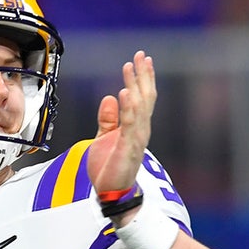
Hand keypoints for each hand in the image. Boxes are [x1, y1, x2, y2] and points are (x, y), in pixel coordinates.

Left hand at [87, 51, 155, 193]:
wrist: (110, 193)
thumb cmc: (109, 168)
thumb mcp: (103, 137)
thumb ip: (108, 119)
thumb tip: (109, 97)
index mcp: (135, 127)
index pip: (141, 98)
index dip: (141, 78)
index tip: (139, 60)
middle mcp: (140, 130)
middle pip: (145, 98)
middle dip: (143, 76)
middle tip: (141, 55)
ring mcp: (136, 139)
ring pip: (139, 108)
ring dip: (135, 86)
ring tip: (132, 68)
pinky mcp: (128, 148)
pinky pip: (129, 125)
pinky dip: (128, 108)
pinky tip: (124, 93)